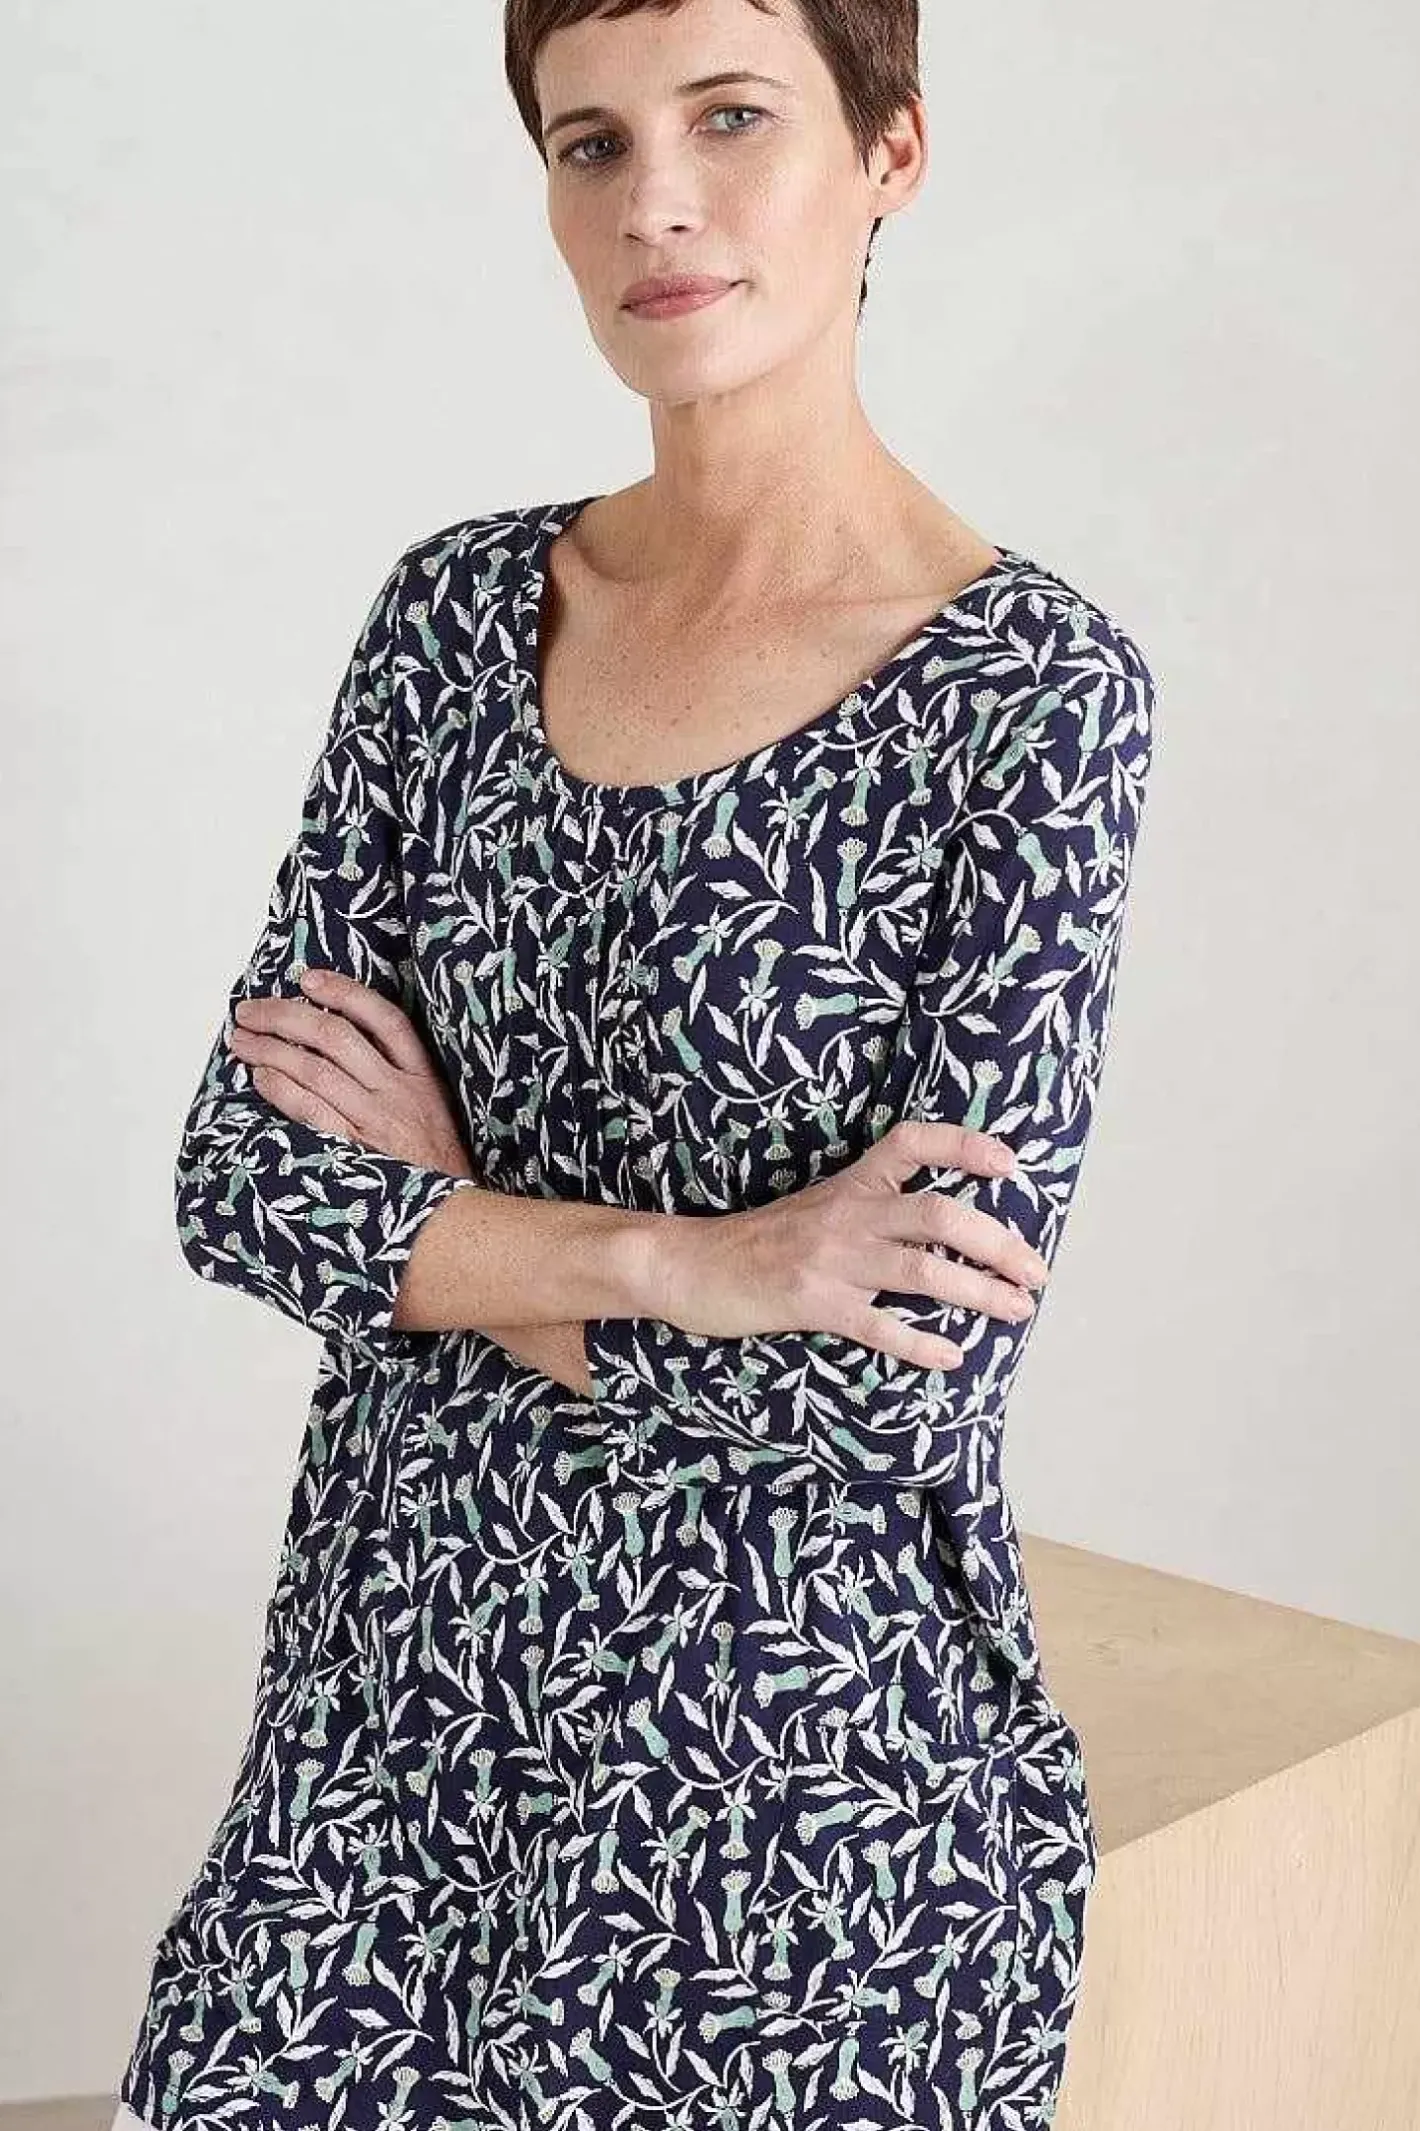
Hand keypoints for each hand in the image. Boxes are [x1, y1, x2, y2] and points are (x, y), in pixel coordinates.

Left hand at [224, 965, 473, 1177]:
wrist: (455, 1222)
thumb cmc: (439, 1170)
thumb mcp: (435, 1113)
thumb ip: (400, 1081)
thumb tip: (341, 1048)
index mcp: (423, 1079)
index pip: (385, 1020)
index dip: (345, 992)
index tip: (310, 979)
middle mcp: (399, 1094)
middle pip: (337, 1036)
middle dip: (286, 1015)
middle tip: (251, 1010)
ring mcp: (377, 1122)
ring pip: (316, 1068)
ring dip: (270, 1049)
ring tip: (242, 1041)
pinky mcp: (356, 1152)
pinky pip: (311, 1110)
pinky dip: (281, 1089)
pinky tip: (260, 1078)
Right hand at [651, 1120, 1050, 1371]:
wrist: (687, 1264)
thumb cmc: (756, 1243)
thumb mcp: (816, 1208)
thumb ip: (869, 1212)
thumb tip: (936, 1232)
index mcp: (850, 1184)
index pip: (913, 1143)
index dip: (963, 1145)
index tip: (1009, 1163)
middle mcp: (848, 1215)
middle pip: (940, 1214)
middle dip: (998, 1242)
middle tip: (1035, 1272)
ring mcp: (831, 1260)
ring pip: (922, 1270)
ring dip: (978, 1292)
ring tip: (1016, 1310)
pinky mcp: (812, 1303)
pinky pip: (879, 1324)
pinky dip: (921, 1342)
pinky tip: (951, 1356)